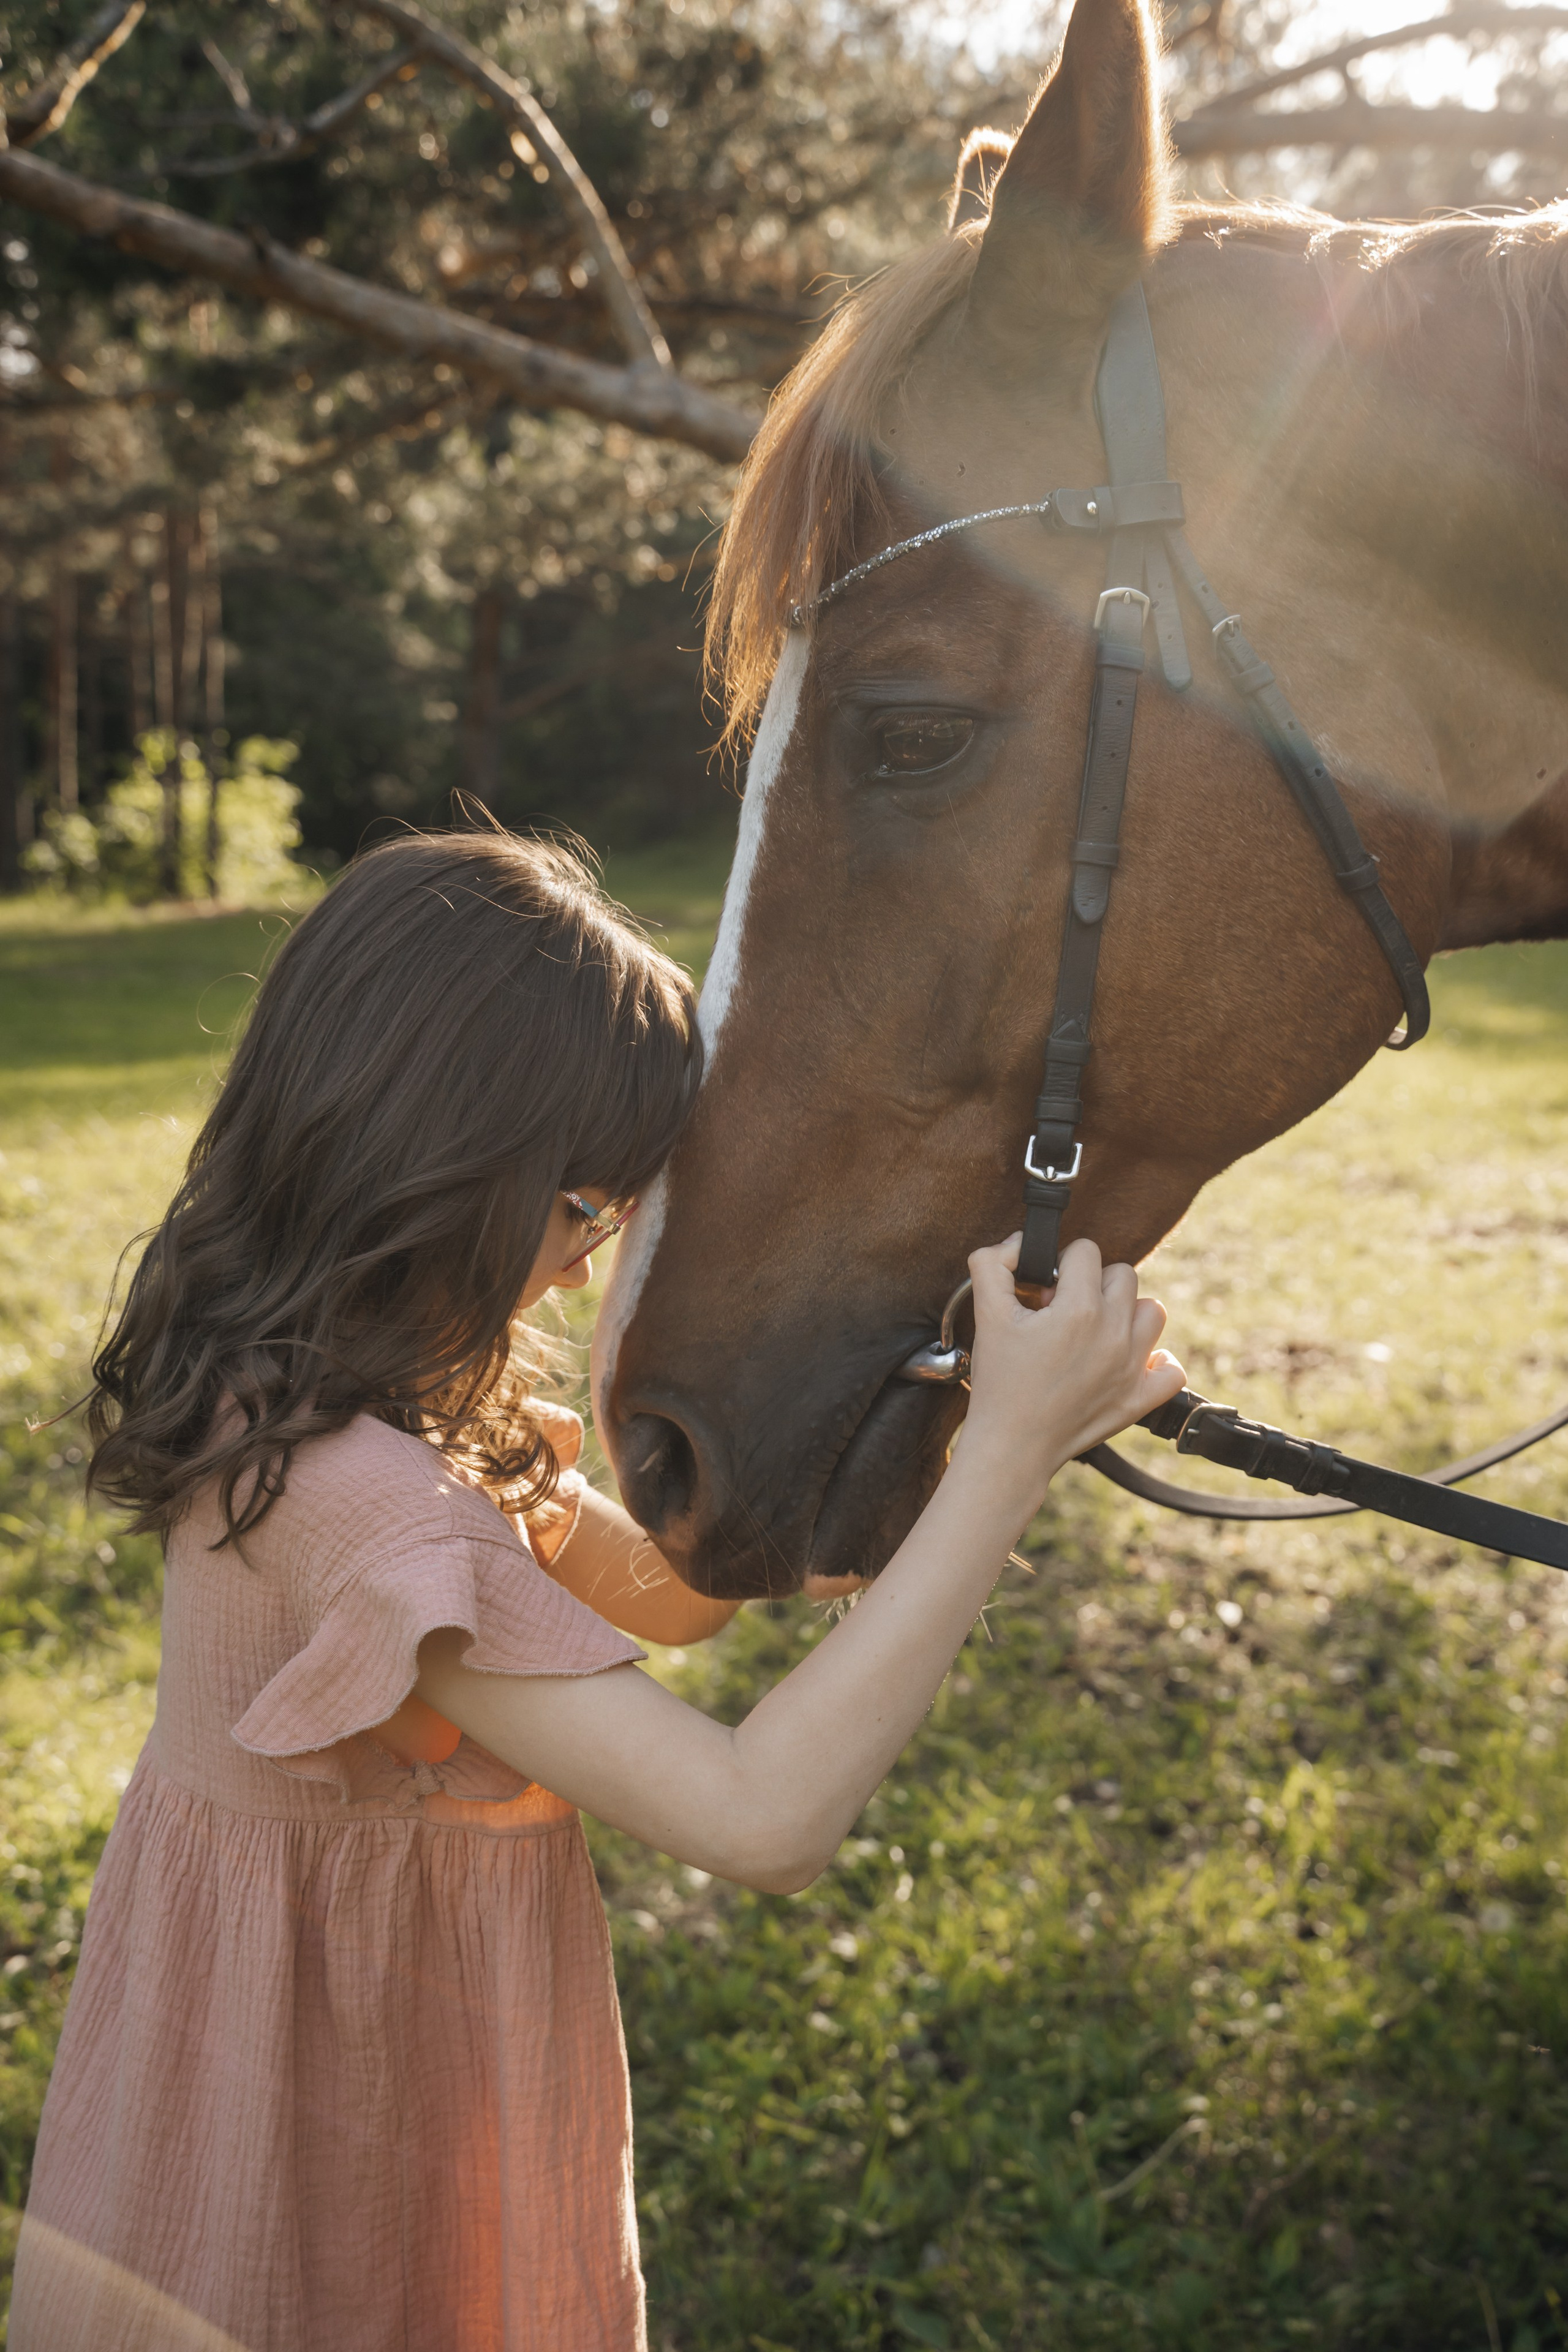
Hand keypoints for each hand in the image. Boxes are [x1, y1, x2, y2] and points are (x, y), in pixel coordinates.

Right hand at [959, 1234, 1183, 1516]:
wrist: (1011, 1446)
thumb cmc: (999, 1382)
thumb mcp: (986, 1315)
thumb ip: (993, 1266)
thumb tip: (1018, 1246)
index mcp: (1079, 1310)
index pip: (1085, 1251)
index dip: (1060, 1263)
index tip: (1045, 1291)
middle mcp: (1114, 1334)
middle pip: (1123, 1274)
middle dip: (1093, 1283)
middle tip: (1065, 1311)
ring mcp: (1132, 1367)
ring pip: (1153, 1312)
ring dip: (1127, 1313)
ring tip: (1097, 1330)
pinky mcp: (1140, 1399)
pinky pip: (1172, 1369)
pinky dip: (1157, 1361)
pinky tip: (1128, 1361)